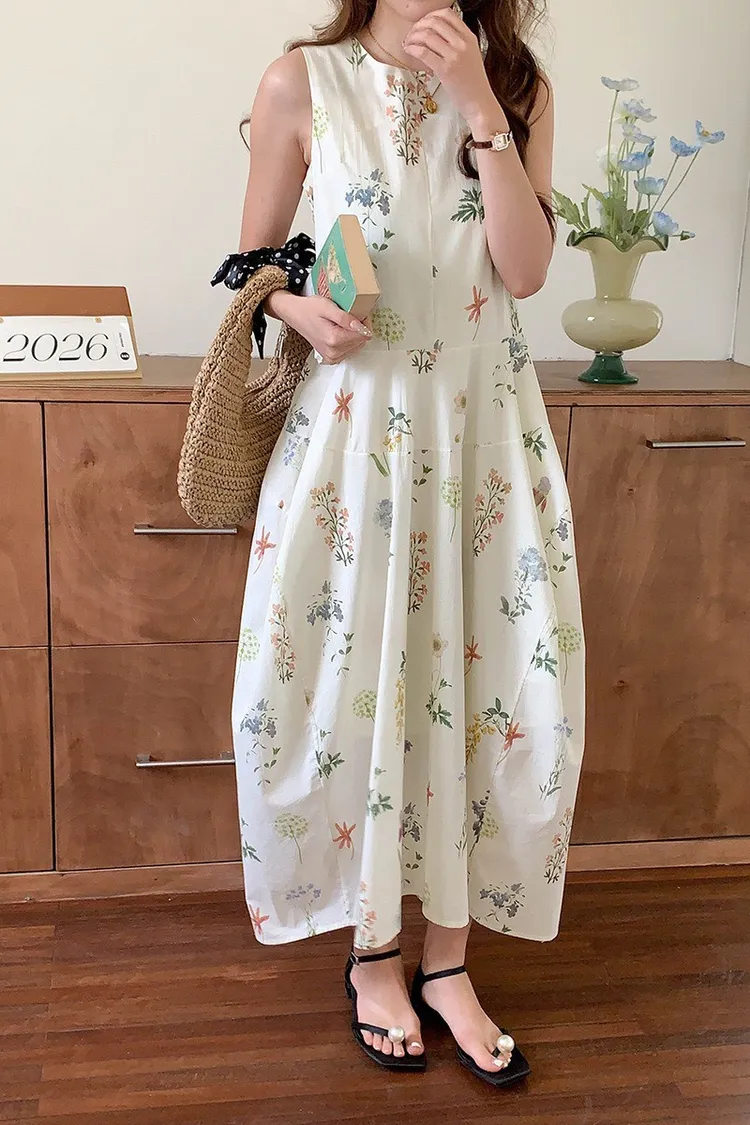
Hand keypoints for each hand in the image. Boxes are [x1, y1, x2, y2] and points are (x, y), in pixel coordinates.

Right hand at [265, 291, 371, 364]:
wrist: (295, 314)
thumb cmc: (309, 308)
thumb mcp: (327, 306)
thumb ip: (344, 318)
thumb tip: (361, 327)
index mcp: (334, 340)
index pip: (364, 334)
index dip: (365, 321)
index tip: (358, 312)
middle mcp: (333, 352)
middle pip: (361, 341)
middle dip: (360, 328)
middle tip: (349, 316)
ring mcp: (332, 357)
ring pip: (357, 346)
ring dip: (354, 334)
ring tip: (343, 323)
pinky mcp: (331, 358)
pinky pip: (349, 350)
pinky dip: (349, 340)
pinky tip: (341, 332)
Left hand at [403, 8, 506, 130]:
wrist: (480, 103)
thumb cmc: (473, 83)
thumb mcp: (471, 55)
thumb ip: (457, 43)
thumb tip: (436, 35)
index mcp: (469, 37)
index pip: (447, 14)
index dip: (430, 15)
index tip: (422, 24)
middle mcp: (462, 43)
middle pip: (435, 22)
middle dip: (418, 25)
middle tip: (412, 34)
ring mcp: (454, 56)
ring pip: (427, 35)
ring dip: (413, 37)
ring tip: (408, 43)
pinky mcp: (445, 70)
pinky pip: (423, 52)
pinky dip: (412, 48)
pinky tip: (409, 50)